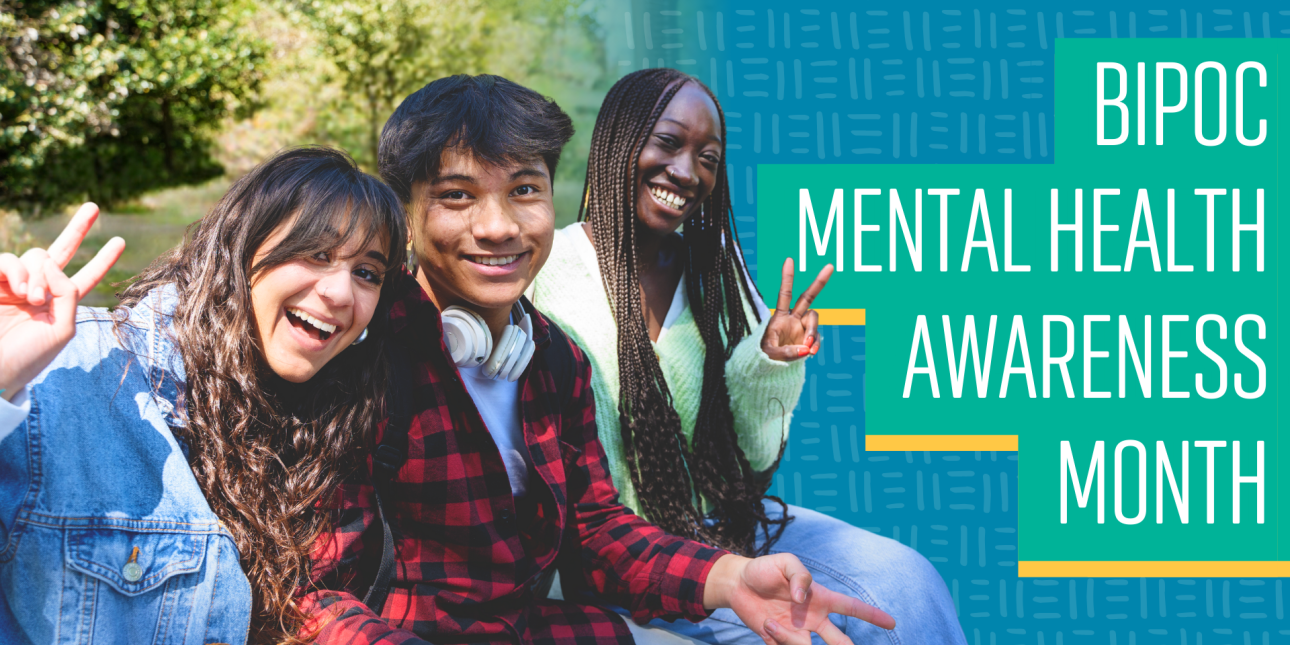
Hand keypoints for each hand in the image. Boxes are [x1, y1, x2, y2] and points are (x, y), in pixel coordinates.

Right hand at [0, 203, 124, 398]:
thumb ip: (68, 294)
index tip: (119, 241)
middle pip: (60, 252)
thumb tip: (54, 263)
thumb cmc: (28, 357)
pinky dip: (16, 270)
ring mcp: (14, 284)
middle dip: (77, 229)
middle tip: (93, 207)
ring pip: (35, 256)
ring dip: (38, 273)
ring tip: (32, 298)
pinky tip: (20, 289)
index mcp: (60, 304)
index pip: (86, 277)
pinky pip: (7, 261)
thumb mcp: (61, 329)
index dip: (102, 260)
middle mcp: (39, 290)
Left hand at [704, 553, 893, 644]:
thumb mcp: (784, 562)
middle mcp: (813, 619)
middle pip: (840, 641)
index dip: (872, 615)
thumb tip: (804, 598)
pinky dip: (776, 639)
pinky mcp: (780, 642)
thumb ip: (799, 575)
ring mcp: (798, 632)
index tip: (891, 623)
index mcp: (821, 599)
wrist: (737, 585)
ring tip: (771, 621)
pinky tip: (766, 625)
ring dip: (789, 640)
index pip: (851, 608)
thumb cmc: (764, 570)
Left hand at [760, 258, 832, 361]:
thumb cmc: (764, 356)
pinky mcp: (808, 340)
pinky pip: (816, 339)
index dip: (787, 278)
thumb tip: (805, 349)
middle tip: (830, 266)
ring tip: (807, 347)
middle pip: (808, 297)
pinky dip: (815, 345)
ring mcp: (802, 328)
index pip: (785, 294)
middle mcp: (793, 318)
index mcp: (780, 316)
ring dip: (813, 331)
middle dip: (819, 282)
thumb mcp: (769, 354)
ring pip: (814, 320)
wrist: (769, 367)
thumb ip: (786, 352)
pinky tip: (810, 353)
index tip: (789, 259)